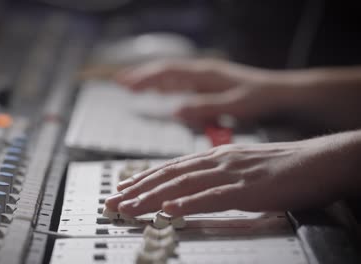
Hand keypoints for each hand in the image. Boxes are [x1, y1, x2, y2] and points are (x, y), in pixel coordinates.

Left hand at [105, 131, 360, 215]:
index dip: (143, 179)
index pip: (170, 167)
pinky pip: (213, 197)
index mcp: (214, 156)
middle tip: (113, 202)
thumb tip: (191, 189)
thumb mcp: (240, 168)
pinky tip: (170, 210)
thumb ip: (215, 176)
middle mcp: (217, 161)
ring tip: (129, 208)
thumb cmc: (281, 167)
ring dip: (152, 197)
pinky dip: (188, 203)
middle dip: (137, 189)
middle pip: (168, 175)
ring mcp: (231, 173)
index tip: (122, 190)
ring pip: (182, 185)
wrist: (318, 160)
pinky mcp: (248, 189)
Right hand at [115, 59, 291, 127]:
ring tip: (133, 87)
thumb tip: (175, 110)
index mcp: (205, 75)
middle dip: (142, 76)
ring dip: (152, 81)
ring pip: (172, 76)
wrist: (282, 94)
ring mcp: (206, 78)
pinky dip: (166, 87)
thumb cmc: (261, 98)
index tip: (125, 83)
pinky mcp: (210, 86)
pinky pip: (182, 84)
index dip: (145, 77)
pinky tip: (161, 93)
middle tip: (120, 83)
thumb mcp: (234, 106)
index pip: (168, 72)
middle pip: (165, 71)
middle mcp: (202, 73)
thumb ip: (205, 107)